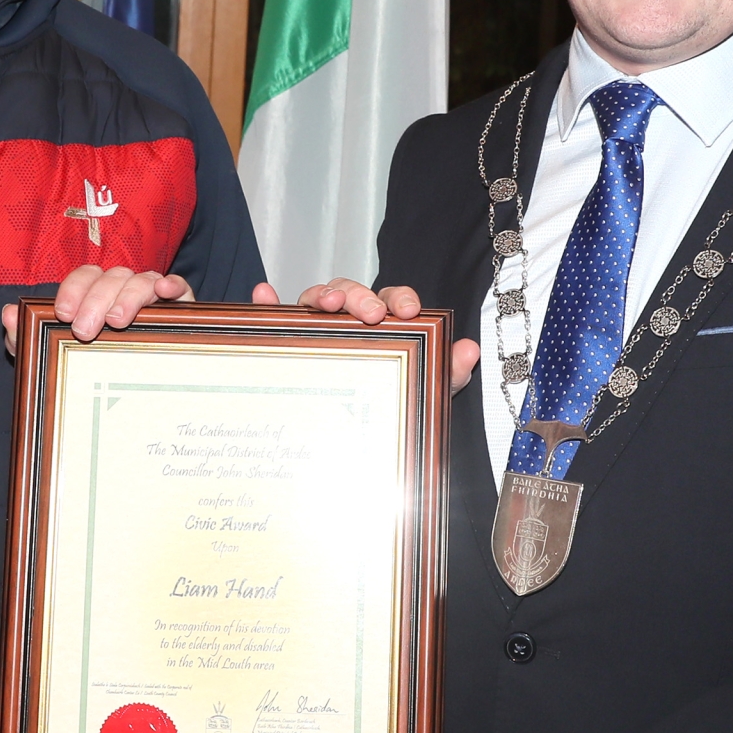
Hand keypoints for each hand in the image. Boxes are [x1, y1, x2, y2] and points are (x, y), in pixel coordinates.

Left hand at [3, 266, 194, 351]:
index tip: (63, 313)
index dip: (73, 289)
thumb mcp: (53, 355)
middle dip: (96, 300)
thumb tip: (8, 313)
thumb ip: (24, 335)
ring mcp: (152, 298)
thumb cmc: (92, 369)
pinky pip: (180, 288)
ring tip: (118, 322)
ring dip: (129, 296)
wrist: (138, 402)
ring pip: (141, 280)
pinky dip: (173, 284)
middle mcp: (122, 290)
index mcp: (94, 294)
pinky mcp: (180, 309)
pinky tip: (164, 291)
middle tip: (85, 330)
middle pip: (112, 277)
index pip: (85, 276)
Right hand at [254, 280, 479, 394]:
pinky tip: (263, 294)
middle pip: (351, 292)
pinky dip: (267, 303)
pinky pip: (274, 319)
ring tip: (327, 304)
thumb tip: (469, 349)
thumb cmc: (390, 399)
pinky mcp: (288, 340)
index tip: (408, 311)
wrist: (352, 439)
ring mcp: (317, 327)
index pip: (391, 299)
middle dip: (360, 296)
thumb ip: (448, 372)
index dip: (399, 298)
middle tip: (371, 314)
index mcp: (383, 323)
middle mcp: (349, 319)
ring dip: (321, 294)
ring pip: (315, 299)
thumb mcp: (423, 389)